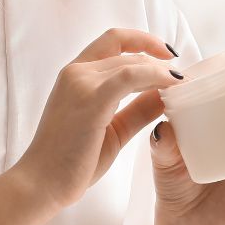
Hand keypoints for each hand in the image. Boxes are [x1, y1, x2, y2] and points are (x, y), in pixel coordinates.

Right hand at [13, 28, 182, 208]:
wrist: (42, 183)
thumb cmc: (71, 161)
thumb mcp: (112, 130)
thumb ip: (137, 110)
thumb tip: (166, 95)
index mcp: (75, 75)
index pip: (113, 41)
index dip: (143, 41)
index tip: (167, 54)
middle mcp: (76, 72)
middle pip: (127, 52)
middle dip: (159, 59)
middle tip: (183, 77)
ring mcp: (81, 84)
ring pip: (131, 61)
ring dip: (160, 69)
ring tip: (181, 84)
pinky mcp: (91, 101)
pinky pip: (130, 77)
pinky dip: (155, 76)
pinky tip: (172, 86)